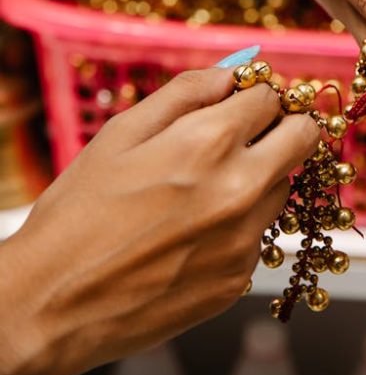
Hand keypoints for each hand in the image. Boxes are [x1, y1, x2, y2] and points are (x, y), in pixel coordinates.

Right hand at [0, 67, 317, 374]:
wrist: (53, 303)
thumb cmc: (79, 213)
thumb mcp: (122, 133)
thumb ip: (186, 91)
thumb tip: (234, 70)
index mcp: (209, 142)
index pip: (271, 97)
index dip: (255, 93)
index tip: (241, 100)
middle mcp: (239, 190)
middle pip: (303, 137)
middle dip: (281, 126)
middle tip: (247, 133)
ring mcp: (243, 239)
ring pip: (283, 187)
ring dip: (260, 177)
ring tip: (204, 189)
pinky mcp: (238, 279)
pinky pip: (259, 235)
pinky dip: (240, 224)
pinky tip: (193, 230)